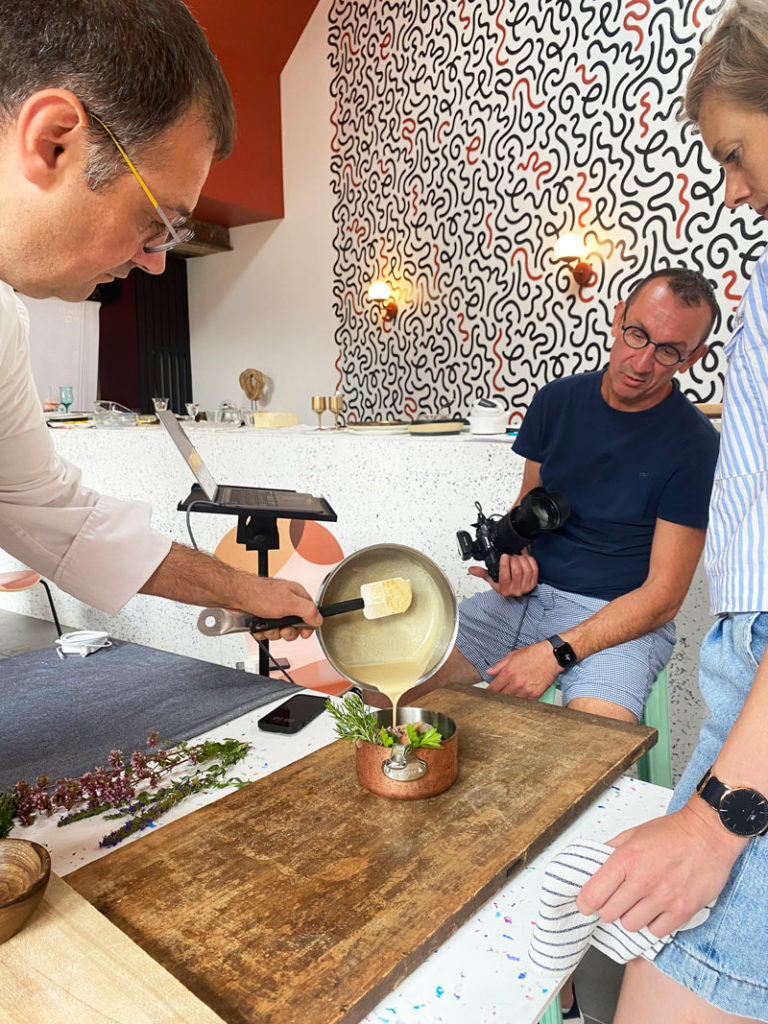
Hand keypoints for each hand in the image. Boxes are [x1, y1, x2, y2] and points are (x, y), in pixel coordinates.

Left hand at [246, 577, 321, 641]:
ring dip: (274, 632)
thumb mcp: (289, 603)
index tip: (302, 632)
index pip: (311, 614)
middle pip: (296, 625)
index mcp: (297, 596)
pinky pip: (269, 630)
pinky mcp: (265, 617)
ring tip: (268, 626)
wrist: (236, 595)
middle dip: (288, 631)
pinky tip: (260, 627)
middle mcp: (287, 602)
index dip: (307, 626)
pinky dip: (264, 632)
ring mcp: (275, 610)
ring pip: (281, 630)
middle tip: (282, 628)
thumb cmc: (259, 593)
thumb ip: (308, 611)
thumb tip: (319, 619)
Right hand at [469, 552, 537, 596]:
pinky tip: (525, 558)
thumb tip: (472, 569)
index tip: (504, 556)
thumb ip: (482, 573)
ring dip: (522, 559)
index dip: (505, 565)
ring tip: (517, 556)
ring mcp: (526, 587)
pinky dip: (530, 561)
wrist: (515, 593)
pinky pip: (534, 570)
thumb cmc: (504, 586)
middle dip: (513, 560)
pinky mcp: (533, 583)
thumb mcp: (492, 580)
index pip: (505, 577)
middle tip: (510, 555)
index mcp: (504, 590)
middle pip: (517, 571)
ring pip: (526, 570)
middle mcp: (516, 590)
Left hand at [486, 640, 558, 698]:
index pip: (494, 687)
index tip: (488, 693)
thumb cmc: (534, 654)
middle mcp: (517, 682)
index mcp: (509, 672)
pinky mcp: (536, 695)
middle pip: (502, 696)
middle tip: (497, 695)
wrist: (551, 656)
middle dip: (498, 696)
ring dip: (510, 698)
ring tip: (509, 695)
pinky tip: (520, 696)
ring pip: (513, 700)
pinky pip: (525, 703)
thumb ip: (499, 665)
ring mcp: (527, 690)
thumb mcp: (513, 655)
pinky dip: (521, 700)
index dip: (489, 691)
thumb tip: (489, 672)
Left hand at [576, 798, 746, 935]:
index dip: (585, 902)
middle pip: (608, 914)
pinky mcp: (682, 911)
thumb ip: (611, 850)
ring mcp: (663, 898)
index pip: (593, 895)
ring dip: (631, 917)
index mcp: (626, 859)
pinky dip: (654, 923)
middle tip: (616, 900)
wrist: (709, 834)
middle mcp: (642, 880)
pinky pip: (656, 931)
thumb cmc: (672, 832)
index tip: (586, 903)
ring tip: (639, 904)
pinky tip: (658, 909)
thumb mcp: (634, 833)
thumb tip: (593, 866)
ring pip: (630, 925)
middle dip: (609, 908)